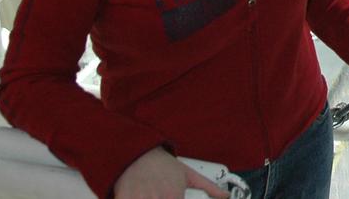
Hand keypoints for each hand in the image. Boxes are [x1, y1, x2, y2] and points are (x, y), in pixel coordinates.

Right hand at [113, 147, 228, 198]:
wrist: (139, 153)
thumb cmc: (164, 165)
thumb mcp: (188, 174)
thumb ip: (208, 187)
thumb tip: (225, 196)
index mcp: (174, 195)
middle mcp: (157, 197)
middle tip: (165, 197)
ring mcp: (139, 198)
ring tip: (154, 196)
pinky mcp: (124, 198)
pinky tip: (141, 196)